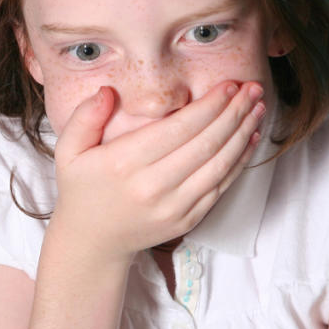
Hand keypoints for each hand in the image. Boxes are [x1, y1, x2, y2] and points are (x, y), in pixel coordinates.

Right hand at [48, 80, 264, 262]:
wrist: (93, 243)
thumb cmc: (83, 190)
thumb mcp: (69, 152)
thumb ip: (85, 118)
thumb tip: (108, 91)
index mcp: (124, 164)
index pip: (178, 128)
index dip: (209, 105)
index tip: (228, 85)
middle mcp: (152, 187)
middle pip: (205, 143)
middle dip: (234, 112)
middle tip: (252, 88)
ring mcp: (173, 207)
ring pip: (219, 165)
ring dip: (244, 133)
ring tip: (258, 108)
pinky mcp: (187, 220)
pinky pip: (220, 187)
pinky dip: (239, 161)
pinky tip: (250, 138)